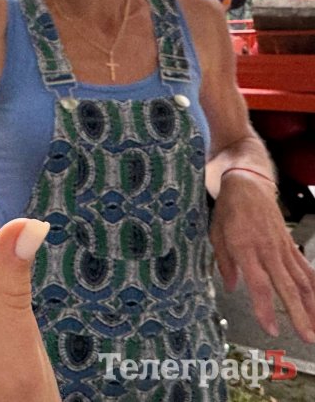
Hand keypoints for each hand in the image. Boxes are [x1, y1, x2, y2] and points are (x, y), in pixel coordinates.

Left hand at [210, 171, 314, 342]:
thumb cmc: (229, 210)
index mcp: (245, 249)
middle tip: (306, 336)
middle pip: (286, 287)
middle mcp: (267, 251)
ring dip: (310, 305)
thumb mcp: (216, 233)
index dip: (265, 309)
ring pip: (301, 281)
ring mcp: (282, 248)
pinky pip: (305, 268)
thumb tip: (231, 287)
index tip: (270, 328)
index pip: (259, 285)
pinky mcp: (290, 245)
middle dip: (297, 314)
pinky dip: (313, 286)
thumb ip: (224, 262)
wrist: (248, 185)